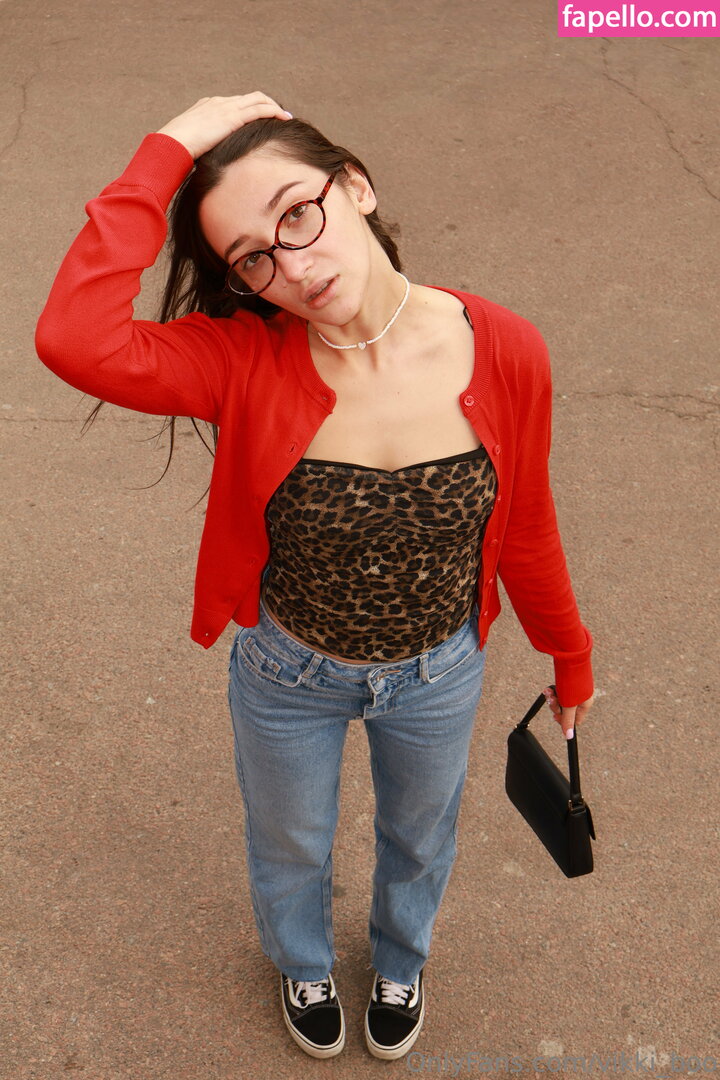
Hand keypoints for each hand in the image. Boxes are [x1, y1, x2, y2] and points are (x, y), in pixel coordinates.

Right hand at [156, 92, 292, 159]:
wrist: (172, 143)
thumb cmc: (177, 150)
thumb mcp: (193, 146)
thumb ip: (204, 148)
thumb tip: (208, 164)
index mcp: (208, 106)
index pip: (235, 103)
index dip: (250, 109)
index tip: (260, 118)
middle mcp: (219, 102)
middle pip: (249, 97)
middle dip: (266, 104)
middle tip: (279, 115)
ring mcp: (226, 107)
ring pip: (258, 99)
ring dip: (274, 107)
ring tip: (286, 117)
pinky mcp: (232, 117)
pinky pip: (259, 109)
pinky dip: (273, 111)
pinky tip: (284, 118)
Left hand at [543, 686, 593, 739]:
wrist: (571, 658)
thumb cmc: (573, 682)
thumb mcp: (569, 704)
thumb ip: (568, 720)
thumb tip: (568, 736)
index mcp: (585, 704)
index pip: (576, 720)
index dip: (565, 721)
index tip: (555, 717)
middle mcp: (581, 698)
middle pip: (566, 711)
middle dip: (556, 707)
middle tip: (552, 701)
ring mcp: (574, 690)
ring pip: (561, 701)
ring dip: (552, 698)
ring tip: (548, 692)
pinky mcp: (567, 683)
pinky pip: (559, 692)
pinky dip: (552, 692)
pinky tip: (548, 689)